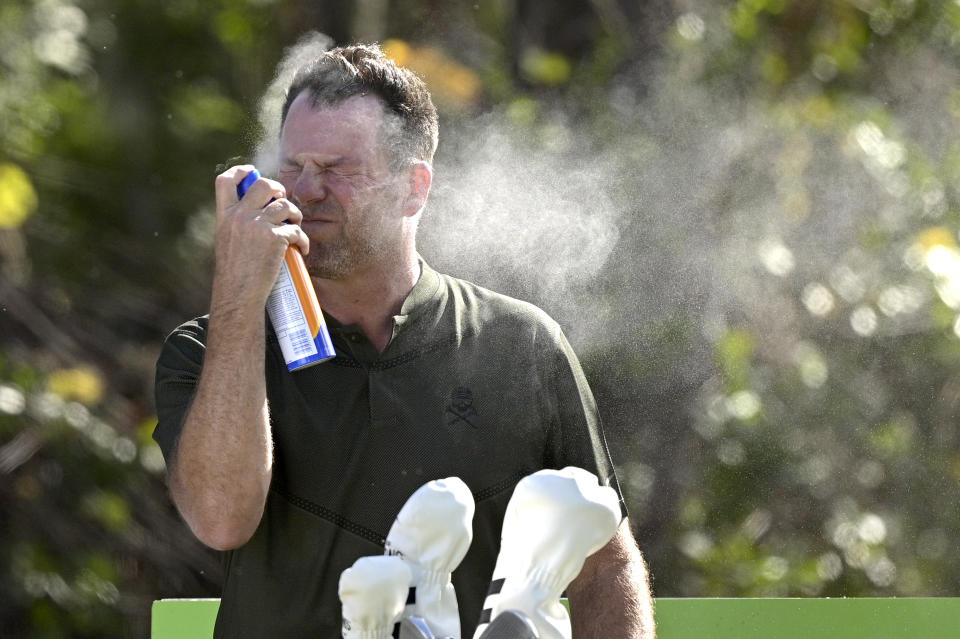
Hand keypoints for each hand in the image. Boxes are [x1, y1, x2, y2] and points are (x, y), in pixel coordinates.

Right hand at [211, 165, 309, 312]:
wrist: (238, 294)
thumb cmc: (235, 273)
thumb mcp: (227, 241)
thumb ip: (238, 224)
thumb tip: (259, 211)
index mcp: (224, 216)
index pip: (224, 181)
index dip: (239, 171)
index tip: (251, 171)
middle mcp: (239, 216)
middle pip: (263, 184)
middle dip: (278, 188)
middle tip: (283, 201)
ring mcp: (257, 225)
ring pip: (285, 204)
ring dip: (295, 214)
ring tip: (295, 225)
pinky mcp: (274, 237)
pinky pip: (296, 229)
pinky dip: (303, 240)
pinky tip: (302, 249)